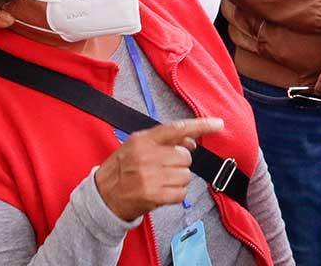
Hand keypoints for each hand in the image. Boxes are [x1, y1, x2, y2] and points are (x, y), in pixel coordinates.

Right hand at [94, 118, 222, 221]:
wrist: (102, 196)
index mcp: (143, 140)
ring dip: (178, 181)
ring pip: (186, 175)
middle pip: (185, 156)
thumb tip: (192, 141)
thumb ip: (166, 141)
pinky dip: (175, 195)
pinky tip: (162, 193)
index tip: (218, 124)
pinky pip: (181, 193)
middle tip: (163, 169)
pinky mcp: (153, 195)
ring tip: (160, 181)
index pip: (177, 129)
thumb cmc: (122, 169)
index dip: (201, 125)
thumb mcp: (138, 146)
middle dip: (179, 164)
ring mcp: (150, 176)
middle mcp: (147, 156)